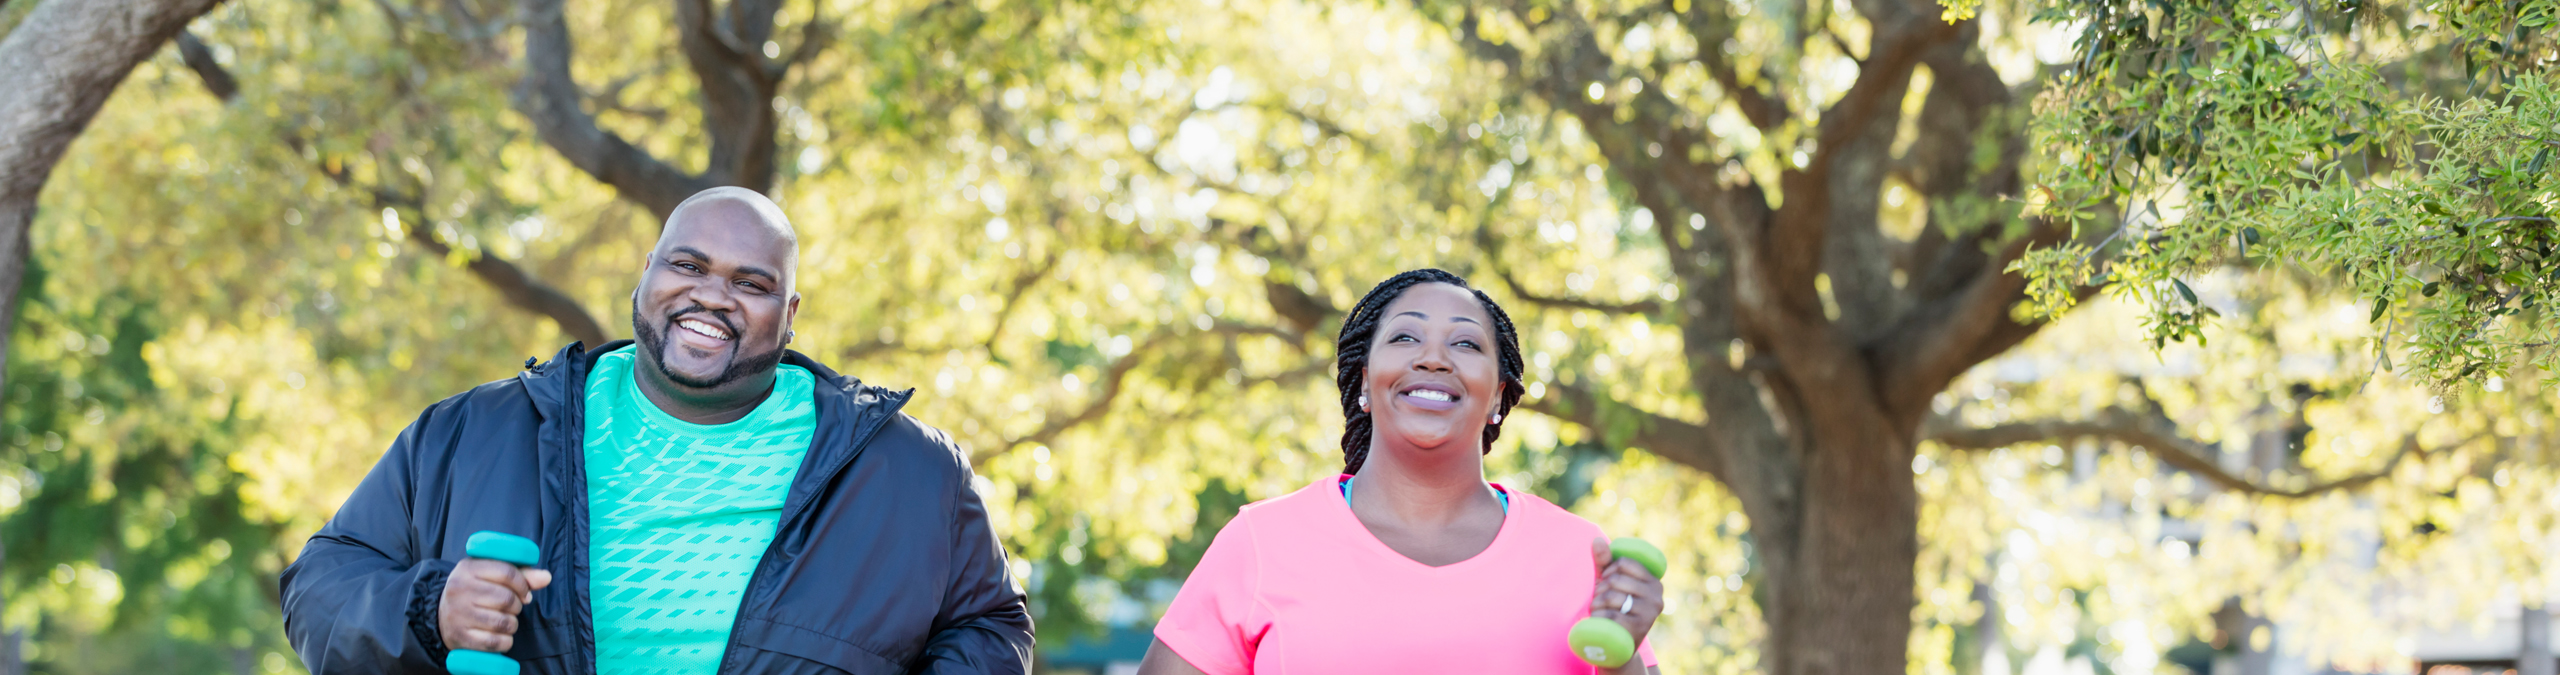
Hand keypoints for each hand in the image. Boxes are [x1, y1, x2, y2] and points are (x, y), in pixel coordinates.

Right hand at [438, 558, 551, 652]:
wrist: (441, 615)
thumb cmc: (475, 590)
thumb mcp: (491, 575)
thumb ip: (521, 574)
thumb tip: (546, 577)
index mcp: (468, 568)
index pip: (507, 572)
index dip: (523, 585)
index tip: (525, 594)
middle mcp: (459, 589)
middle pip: (506, 599)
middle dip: (517, 606)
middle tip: (512, 608)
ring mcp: (457, 614)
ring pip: (502, 622)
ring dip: (512, 624)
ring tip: (506, 621)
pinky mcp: (459, 637)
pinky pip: (494, 642)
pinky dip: (505, 642)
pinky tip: (501, 636)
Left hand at [1589, 537, 1662, 672]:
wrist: (1619, 647)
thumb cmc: (1614, 609)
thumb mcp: (1611, 585)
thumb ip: (1605, 563)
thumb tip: (1597, 540)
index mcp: (1653, 581)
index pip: (1625, 563)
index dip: (1609, 569)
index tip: (1605, 579)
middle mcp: (1656, 596)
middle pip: (1617, 579)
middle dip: (1600, 588)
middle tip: (1598, 598)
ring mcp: (1649, 613)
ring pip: (1612, 597)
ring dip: (1596, 603)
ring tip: (1596, 609)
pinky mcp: (1639, 629)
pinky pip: (1612, 615)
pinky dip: (1598, 616)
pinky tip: (1596, 619)